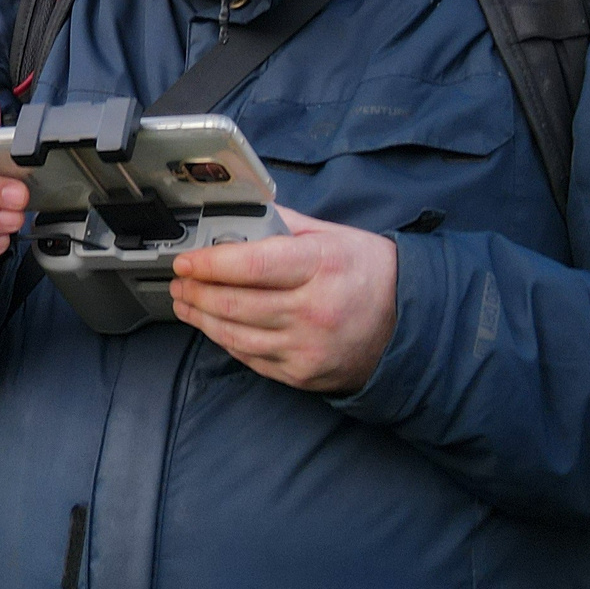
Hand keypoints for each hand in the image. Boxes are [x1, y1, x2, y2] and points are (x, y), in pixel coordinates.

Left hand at [169, 207, 397, 393]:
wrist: (410, 325)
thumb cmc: (371, 273)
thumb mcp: (334, 235)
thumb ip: (284, 224)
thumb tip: (238, 214)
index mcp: (321, 266)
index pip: (250, 264)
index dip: (209, 263)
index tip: (186, 261)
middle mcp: (313, 310)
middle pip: (234, 303)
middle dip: (195, 291)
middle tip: (179, 281)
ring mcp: (306, 348)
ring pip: (235, 334)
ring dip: (201, 318)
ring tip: (186, 303)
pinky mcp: (302, 374)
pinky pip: (250, 357)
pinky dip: (226, 340)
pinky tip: (214, 326)